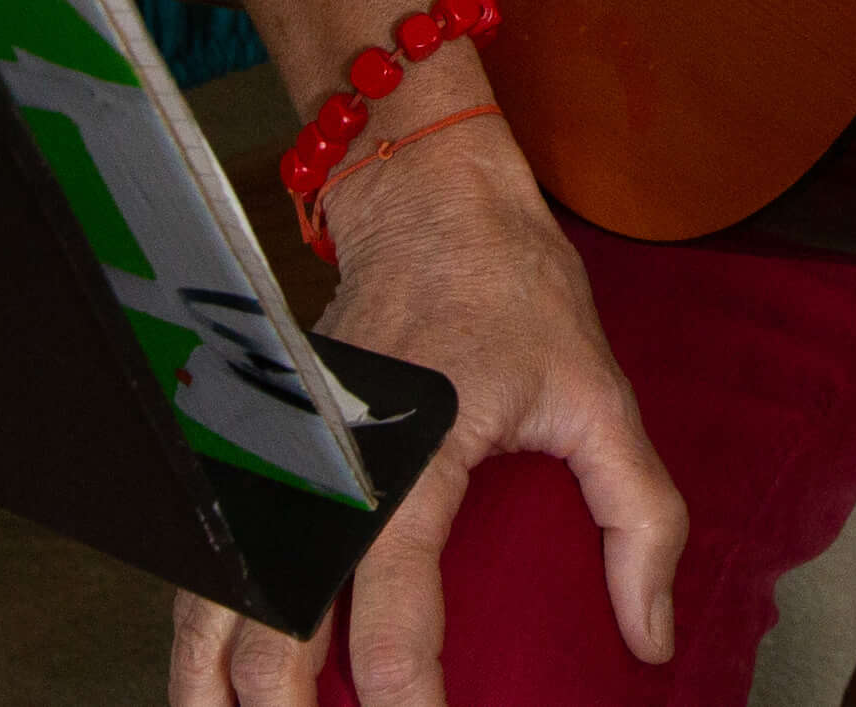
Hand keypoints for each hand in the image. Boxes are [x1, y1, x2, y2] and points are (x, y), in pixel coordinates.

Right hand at [169, 105, 687, 706]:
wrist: (429, 198)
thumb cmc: (513, 289)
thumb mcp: (600, 392)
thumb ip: (639, 517)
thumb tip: (651, 637)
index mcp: (416, 450)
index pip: (394, 610)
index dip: (410, 700)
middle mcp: (330, 461)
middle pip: (277, 628)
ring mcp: (279, 455)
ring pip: (216, 607)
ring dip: (223, 693)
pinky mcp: (256, 452)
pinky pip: (210, 567)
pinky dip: (203, 644)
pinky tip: (217, 694)